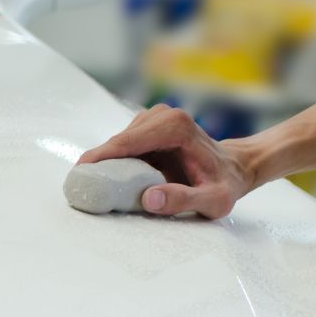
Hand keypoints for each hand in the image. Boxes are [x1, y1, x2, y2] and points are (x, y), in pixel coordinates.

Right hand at [78, 104, 256, 218]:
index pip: (129, 142)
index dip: (102, 156)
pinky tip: (112, 178)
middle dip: (98, 162)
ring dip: (107, 162)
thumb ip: (183, 200)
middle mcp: (164, 116)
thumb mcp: (213, 200)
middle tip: (79, 186)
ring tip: (95, 186)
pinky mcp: (150, 126)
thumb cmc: (226, 184)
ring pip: (120, 141)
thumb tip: (148, 198)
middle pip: (120, 140)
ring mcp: (156, 118)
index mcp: (176, 128)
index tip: (79, 171)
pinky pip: (125, 144)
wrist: (236, 168)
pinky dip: (116, 160)